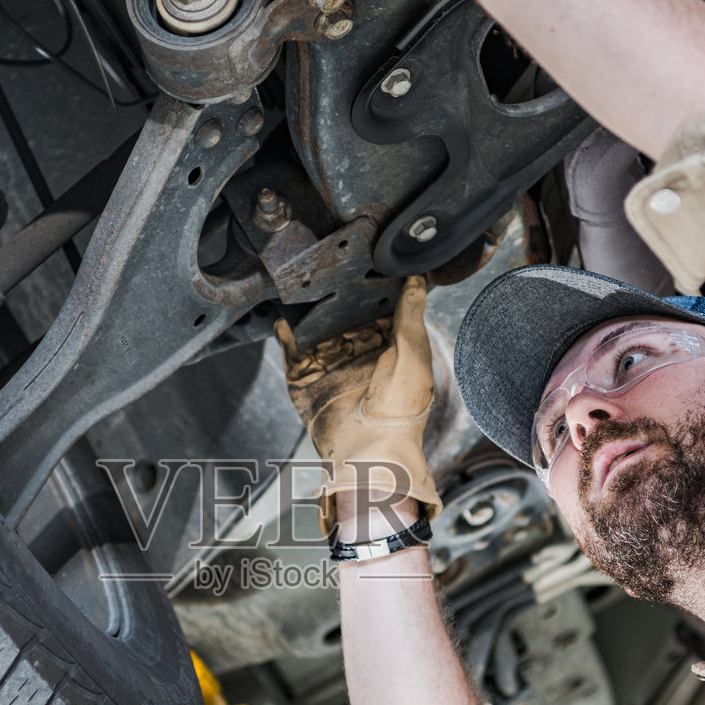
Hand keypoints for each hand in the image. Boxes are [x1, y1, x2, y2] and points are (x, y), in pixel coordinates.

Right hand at [278, 275, 440, 534]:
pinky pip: (291, 350)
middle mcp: (358, 353)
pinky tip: (285, 312)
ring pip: (316, 327)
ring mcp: (330, 364)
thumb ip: (410, 314)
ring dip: (310, 307)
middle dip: (337, 290)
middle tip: (330, 256)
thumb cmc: (401, 411)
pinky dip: (286, 331)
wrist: (370, 451)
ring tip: (305, 277)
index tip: (369, 253)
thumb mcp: (413, 353)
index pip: (378, 307)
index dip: (374, 284)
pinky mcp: (306, 377)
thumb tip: (419, 278)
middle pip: (343, 313)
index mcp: (389, 347)